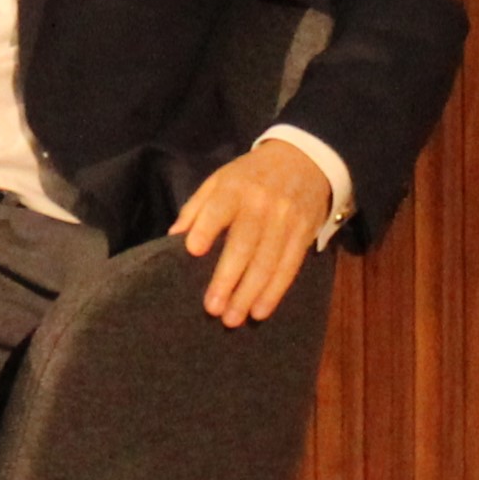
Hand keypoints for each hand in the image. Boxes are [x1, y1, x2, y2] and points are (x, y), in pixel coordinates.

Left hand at [168, 137, 334, 328]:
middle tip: (212, 309)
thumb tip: (173, 237)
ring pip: (268, 262)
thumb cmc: (250, 176)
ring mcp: (286, 221)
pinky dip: (275, 292)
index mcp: (235, 188)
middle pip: (244, 245)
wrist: (305, 160)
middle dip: (227, 279)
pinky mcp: (304, 234)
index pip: (219, 209)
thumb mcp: (220, 180)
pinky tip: (260, 311)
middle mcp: (262, 205)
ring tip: (232, 319)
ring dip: (250, 293)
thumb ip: (196, 208)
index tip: (193, 251)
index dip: (207, 229)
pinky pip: (289, 267)